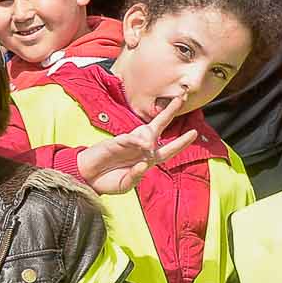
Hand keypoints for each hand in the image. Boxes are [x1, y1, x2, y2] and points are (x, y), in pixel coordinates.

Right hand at [73, 97, 197, 193]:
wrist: (87, 178)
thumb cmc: (107, 181)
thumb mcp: (126, 184)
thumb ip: (137, 176)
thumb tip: (144, 163)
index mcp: (147, 159)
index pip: (168, 149)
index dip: (181, 141)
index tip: (194, 132)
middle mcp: (140, 147)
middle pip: (159, 126)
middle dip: (171, 112)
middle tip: (182, 98)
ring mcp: (129, 143)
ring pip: (145, 132)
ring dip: (153, 131)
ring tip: (150, 143)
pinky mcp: (116, 142)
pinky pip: (129, 139)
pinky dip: (136, 141)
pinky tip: (141, 145)